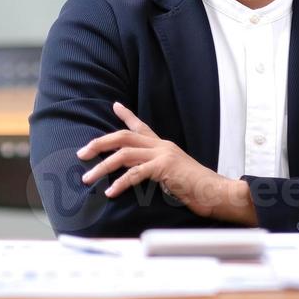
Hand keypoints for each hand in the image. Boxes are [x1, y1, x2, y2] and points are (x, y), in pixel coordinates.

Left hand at [76, 101, 240, 218]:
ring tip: (87, 178)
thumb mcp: (174, 175)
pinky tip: (110, 192)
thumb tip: (141, 177)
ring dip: (102, 166)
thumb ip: (158, 171)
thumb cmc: (197, 189)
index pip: (142, 126)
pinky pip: (135, 173)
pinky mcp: (165, 167)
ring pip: (123, 154)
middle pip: (123, 136)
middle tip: (82, 153)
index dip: (127, 115)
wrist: (217, 193)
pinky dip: (120, 183)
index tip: (115, 105)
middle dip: (100, 143)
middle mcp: (162, 146)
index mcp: (164, 146)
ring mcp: (163, 154)